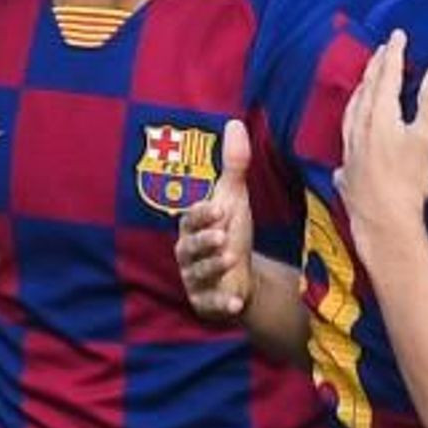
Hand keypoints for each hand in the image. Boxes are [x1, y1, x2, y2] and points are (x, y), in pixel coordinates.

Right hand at [176, 118, 256, 321]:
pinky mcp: (207, 302)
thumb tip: (236, 122)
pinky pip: (211, 305)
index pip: (191, 218)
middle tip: (222, 236)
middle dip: (204, 242)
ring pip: (199, 274)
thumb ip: (234, 164)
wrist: (239, 275)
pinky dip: (222, 305)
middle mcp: (188, 253)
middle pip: (190, 247)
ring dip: (213, 267)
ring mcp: (196, 279)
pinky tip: (235, 304)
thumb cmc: (230, 231)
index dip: (202, 214)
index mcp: (191, 226)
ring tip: (231, 258)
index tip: (219, 208)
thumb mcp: (234, 198)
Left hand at [340, 32, 427, 253]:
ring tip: (364, 84)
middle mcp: (360, 130)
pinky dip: (351, 132)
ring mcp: (351, 152)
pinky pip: (346, 144)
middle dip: (374, 68)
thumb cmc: (408, 182)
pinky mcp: (348, 174)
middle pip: (365, 91)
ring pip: (351, 114)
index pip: (385, 77)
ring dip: (359, 94)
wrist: (384, 223)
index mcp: (379, 117)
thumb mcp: (425, 139)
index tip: (396, 35)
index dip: (392, 54)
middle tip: (381, 52)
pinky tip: (353, 139)